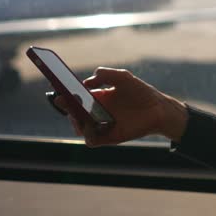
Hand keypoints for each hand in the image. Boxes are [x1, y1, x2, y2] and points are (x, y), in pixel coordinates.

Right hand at [55, 67, 188, 147]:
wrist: (158, 109)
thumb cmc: (141, 92)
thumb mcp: (123, 77)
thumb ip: (105, 74)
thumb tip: (86, 83)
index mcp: (98, 97)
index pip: (76, 98)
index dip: (65, 95)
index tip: (58, 91)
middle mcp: (97, 112)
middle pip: (74, 113)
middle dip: (67, 108)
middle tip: (67, 103)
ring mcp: (102, 125)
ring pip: (79, 128)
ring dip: (76, 122)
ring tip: (81, 114)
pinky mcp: (109, 137)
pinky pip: (91, 141)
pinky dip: (88, 135)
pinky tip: (92, 125)